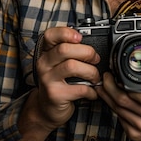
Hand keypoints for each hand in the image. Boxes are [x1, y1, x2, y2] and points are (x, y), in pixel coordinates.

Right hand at [19, 26, 100, 140]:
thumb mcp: (60, 63)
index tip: (80, 37)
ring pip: (72, 66)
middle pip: (64, 49)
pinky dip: (91, 90)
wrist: (46, 108)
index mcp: (46, 53)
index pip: (50, 35)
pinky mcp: (55, 95)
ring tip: (95, 77)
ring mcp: (47, 80)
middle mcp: (44, 64)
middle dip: (87, 52)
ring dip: (91, 71)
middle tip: (96, 59)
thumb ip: (70, 51)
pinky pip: (79, 88)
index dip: (66, 32)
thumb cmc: (59, 82)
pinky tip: (92, 92)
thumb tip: (93, 42)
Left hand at [97, 51, 140, 140]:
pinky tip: (111, 100)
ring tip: (104, 85)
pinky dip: (113, 108)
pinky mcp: (136, 134)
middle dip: (109, 87)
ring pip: (118, 110)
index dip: (127, 87)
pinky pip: (120, 119)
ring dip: (107, 96)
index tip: (118, 76)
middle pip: (123, 101)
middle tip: (106, 76)